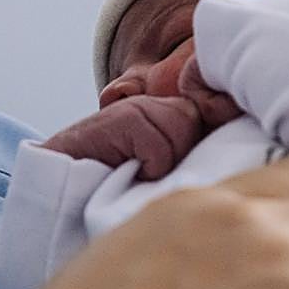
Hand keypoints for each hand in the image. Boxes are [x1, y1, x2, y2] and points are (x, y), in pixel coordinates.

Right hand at [43, 94, 209, 180]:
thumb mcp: (158, 168)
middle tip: (152, 170)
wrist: (60, 183)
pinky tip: (128, 170)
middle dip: (181, 151)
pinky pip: (159, 147)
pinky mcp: (122, 118)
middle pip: (195, 120)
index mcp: (165, 113)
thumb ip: (187, 155)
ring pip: (181, 129)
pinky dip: (149, 165)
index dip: (204, 139)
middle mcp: (152, 103)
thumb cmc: (114, 184)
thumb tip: (227, 163)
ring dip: (164, 160)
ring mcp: (135, 106)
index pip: (208, 112)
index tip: (187, 161)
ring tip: (139, 171)